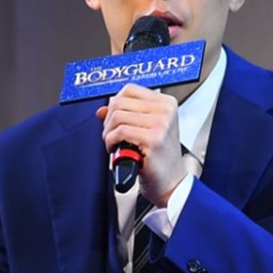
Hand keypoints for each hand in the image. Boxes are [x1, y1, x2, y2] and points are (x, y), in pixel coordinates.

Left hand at [96, 84, 186, 205]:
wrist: (170, 183)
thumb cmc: (159, 159)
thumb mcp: (145, 130)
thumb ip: (126, 115)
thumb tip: (103, 109)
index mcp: (166, 103)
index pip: (129, 89)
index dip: (114, 104)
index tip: (114, 119)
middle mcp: (165, 111)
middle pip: (120, 101)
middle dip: (108, 120)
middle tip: (112, 135)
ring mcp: (161, 124)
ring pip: (116, 116)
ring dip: (108, 133)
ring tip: (115, 144)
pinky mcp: (153, 138)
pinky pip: (119, 131)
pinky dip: (111, 141)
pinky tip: (117, 150)